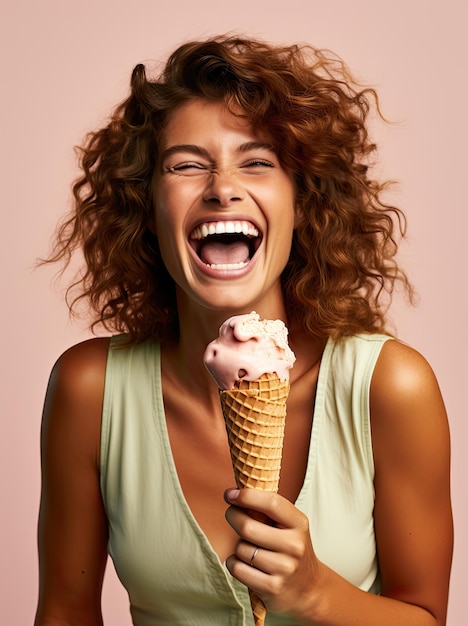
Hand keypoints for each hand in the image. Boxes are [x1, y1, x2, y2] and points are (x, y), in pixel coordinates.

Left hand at [224, 488, 323, 618]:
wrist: (309, 588)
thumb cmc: (291, 549)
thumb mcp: (290, 526)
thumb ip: (269, 511)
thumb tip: (234, 495)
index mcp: (299, 524)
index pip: (272, 503)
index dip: (247, 496)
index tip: (230, 494)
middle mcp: (294, 546)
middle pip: (247, 527)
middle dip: (233, 517)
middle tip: (232, 515)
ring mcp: (284, 568)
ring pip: (241, 549)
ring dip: (238, 546)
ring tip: (250, 548)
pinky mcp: (272, 587)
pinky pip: (237, 569)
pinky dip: (234, 564)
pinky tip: (245, 564)